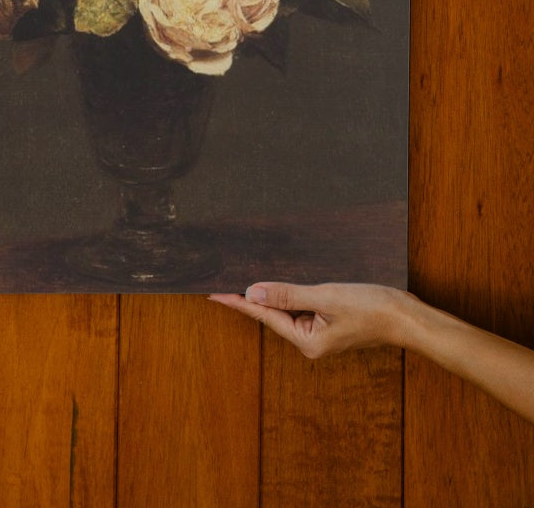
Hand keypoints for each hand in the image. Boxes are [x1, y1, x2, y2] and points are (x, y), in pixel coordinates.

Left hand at [211, 282, 533, 421]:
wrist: (408, 317)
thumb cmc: (371, 308)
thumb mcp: (325, 297)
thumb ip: (287, 294)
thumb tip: (252, 293)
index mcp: (307, 341)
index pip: (265, 317)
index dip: (239, 303)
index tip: (215, 294)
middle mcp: (312, 342)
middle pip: (274, 315)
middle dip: (252, 298)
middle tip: (225, 282)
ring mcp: (323, 334)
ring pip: (290, 310)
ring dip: (273, 295)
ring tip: (248, 280)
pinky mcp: (333, 324)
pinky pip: (304, 307)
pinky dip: (292, 294)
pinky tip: (283, 284)